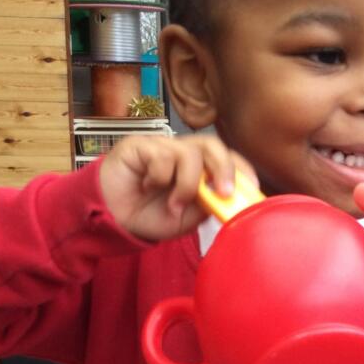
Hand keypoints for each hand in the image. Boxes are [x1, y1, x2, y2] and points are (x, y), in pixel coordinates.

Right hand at [98, 134, 254, 241]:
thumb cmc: (149, 217)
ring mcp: (160, 147)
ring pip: (189, 153)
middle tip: (223, 193)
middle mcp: (181, 152)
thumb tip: (229, 197)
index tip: (251, 188)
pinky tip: (146, 188)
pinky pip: (161, 157)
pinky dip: (159, 178)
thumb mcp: (186, 219)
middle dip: (223, 168)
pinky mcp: (139, 146)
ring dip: (187, 184)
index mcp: (196, 168)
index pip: (225, 158)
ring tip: (174, 205)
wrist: (112, 220)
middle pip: (212, 144)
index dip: (240, 169)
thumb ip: (207, 205)